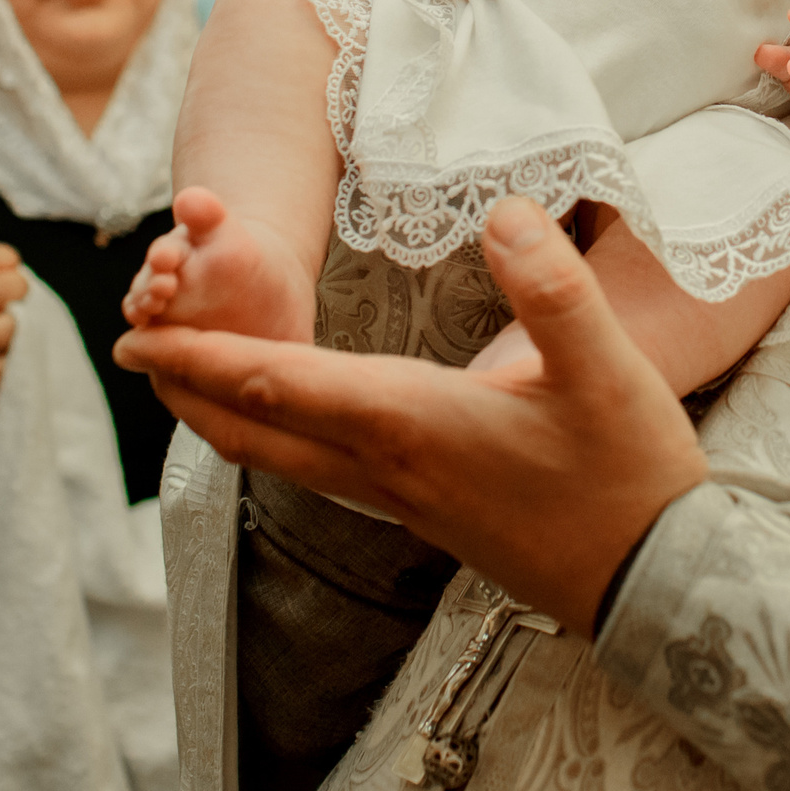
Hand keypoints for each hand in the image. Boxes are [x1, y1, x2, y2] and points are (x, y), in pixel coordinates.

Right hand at [0, 244, 26, 433]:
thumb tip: (2, 265)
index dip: (2, 256)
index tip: (12, 261)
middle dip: (18, 284)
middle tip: (21, 290)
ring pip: (8, 326)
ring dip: (14, 324)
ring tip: (4, 326)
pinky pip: (9, 360)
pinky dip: (12, 353)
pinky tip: (2, 351)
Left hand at [117, 198, 706, 636]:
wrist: (653, 580)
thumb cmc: (629, 474)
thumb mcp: (607, 368)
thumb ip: (553, 288)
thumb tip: (502, 210)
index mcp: (412, 424)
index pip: (281, 383)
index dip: (202, 355)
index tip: (136, 334)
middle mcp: (389, 468)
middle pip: (255, 431)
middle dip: (188, 389)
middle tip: (135, 350)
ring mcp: (404, 500)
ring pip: (282, 458)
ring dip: (226, 417)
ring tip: (191, 383)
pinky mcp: (427, 514)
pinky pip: (320, 472)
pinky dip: (278, 438)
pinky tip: (292, 426)